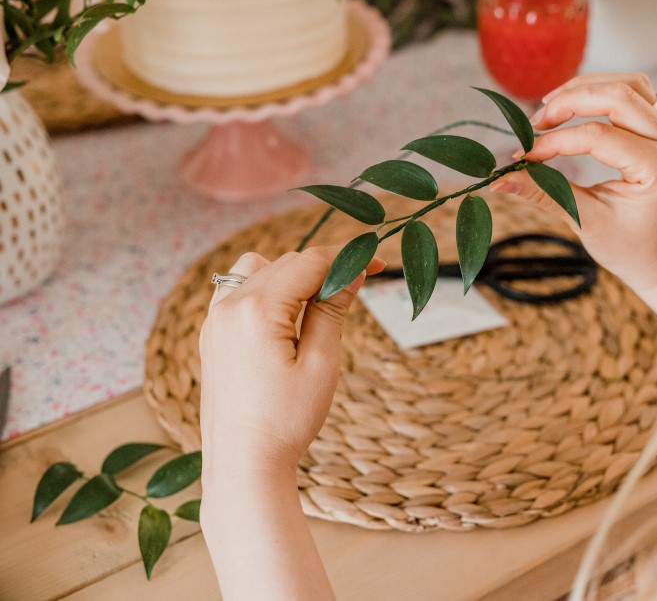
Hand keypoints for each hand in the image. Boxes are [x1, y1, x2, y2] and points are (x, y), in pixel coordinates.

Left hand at [199, 247, 384, 488]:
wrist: (244, 464)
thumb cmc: (285, 421)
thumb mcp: (321, 363)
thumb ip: (333, 310)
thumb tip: (352, 272)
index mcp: (256, 310)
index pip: (309, 262)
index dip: (347, 258)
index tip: (378, 263)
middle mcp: (228, 306)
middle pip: (285, 263)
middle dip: (324, 269)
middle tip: (356, 289)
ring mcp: (214, 320)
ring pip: (258, 270)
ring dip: (291, 276)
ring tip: (318, 306)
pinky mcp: (211, 335)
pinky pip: (236, 290)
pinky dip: (264, 290)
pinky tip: (284, 316)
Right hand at [488, 73, 656, 292]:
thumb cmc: (628, 247)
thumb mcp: (584, 220)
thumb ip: (543, 192)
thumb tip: (498, 180)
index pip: (598, 136)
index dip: (556, 141)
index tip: (525, 156)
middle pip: (618, 96)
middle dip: (570, 101)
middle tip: (537, 121)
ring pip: (630, 84)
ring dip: (587, 87)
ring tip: (552, 105)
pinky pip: (637, 92)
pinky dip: (604, 90)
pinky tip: (577, 102)